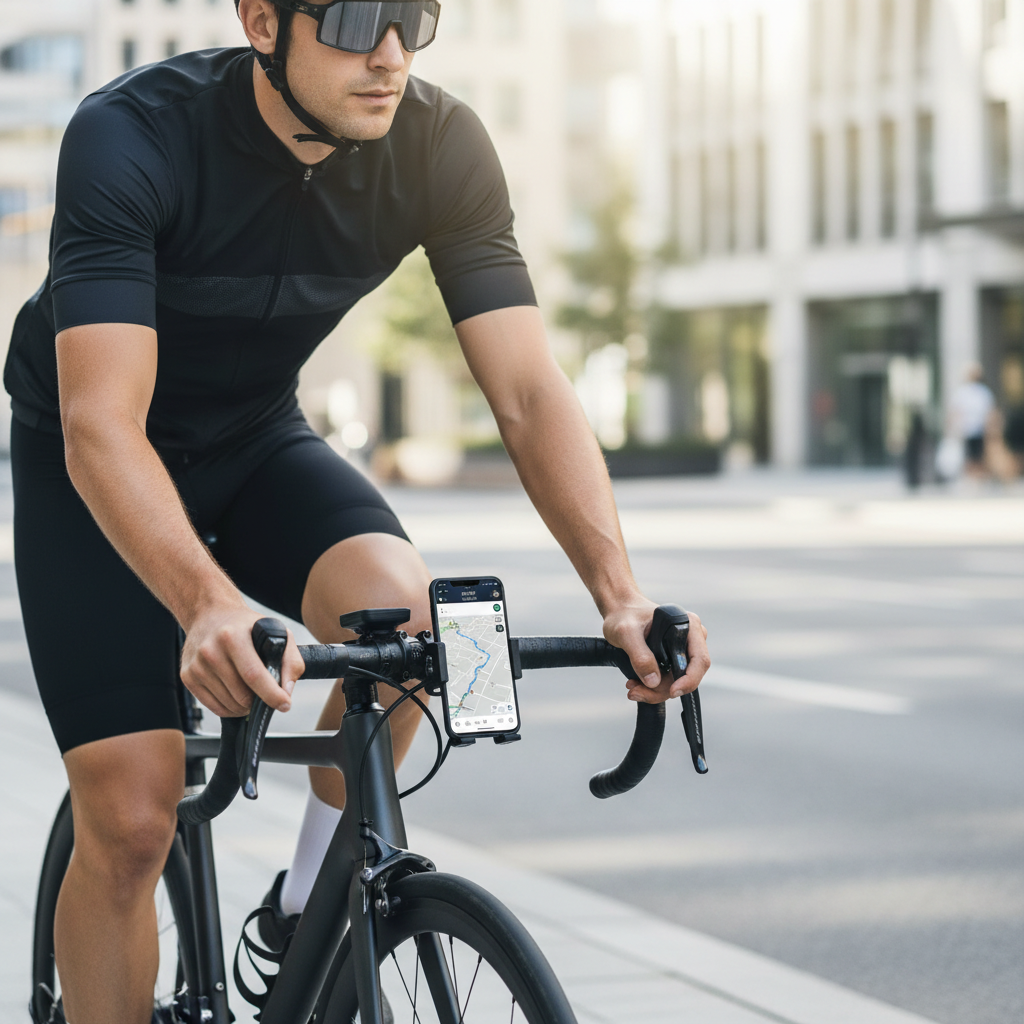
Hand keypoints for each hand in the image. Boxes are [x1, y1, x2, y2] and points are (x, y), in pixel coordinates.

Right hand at [180, 603, 304, 716]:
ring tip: (252, 694)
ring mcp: (196, 665)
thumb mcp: (276, 632)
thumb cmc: (247, 626)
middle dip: (260, 702)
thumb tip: (286, 691)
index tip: (285, 704)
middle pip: (241, 694)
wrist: (210, 614)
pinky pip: (214, 707)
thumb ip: (290, 660)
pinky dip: (230, 709)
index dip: (272, 694)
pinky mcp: (188, 677)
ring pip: (229, 704)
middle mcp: (210, 651)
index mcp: (233, 637)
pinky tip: (238, 697)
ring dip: (245, 707)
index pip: (254, 674)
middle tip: (267, 695)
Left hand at [603, 599, 709, 704]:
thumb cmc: (624, 615)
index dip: (689, 679)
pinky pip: (668, 681)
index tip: (672, 691)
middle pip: (687, 676)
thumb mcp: (626, 633)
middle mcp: (690, 639)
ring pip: (676, 682)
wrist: (619, 613)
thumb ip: (640, 655)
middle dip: (662, 689)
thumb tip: (654, 681)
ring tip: (632, 687)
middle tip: (636, 691)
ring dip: (654, 691)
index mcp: (688, 626)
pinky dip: (652, 688)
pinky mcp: (672, 661)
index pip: (699, 659)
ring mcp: (682, 651)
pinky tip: (636, 685)